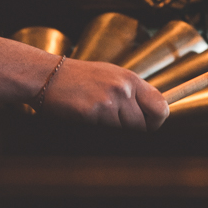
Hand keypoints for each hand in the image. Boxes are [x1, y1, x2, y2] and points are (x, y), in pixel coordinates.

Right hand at [39, 58, 168, 130]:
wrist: (46, 75)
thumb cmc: (79, 78)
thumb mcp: (110, 76)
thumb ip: (132, 92)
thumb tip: (154, 112)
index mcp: (130, 79)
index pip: (161, 107)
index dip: (156, 121)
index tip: (147, 124)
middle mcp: (123, 89)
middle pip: (144, 125)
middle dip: (133, 129)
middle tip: (115, 121)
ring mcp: (108, 101)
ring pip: (124, 131)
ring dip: (112, 129)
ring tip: (96, 113)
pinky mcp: (92, 113)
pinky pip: (105, 132)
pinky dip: (97, 129)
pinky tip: (85, 115)